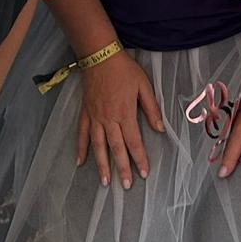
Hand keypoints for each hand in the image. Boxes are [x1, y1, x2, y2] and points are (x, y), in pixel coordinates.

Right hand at [76, 52, 163, 188]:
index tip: (144, 173)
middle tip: (125, 186)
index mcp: (125, 113)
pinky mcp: (85, 113)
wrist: (100, 56)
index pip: (134, 141)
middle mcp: (109, 119)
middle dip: (121, 168)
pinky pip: (81, 133)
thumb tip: (160, 129)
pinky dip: (81, 148)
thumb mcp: (144, 86)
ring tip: (105, 181)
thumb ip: (151, 109)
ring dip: (101, 165)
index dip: (139, 158)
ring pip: (98, 146)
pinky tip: (80, 161)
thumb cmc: (124, 70)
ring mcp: (95, 117)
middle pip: (116, 148)